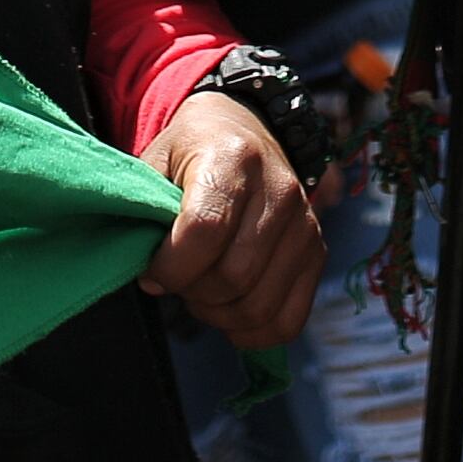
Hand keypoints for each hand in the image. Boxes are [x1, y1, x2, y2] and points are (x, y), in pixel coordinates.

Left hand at [134, 88, 320, 349]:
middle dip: (191, 291)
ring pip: (258, 305)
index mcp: (235, 158)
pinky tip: (228, 310)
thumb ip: (146, 214)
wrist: (243, 130)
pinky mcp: (317, 252)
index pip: (204, 231)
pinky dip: (252, 331)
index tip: (151, 270)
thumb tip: (153, 281)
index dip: (170, 265)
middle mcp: (280, 190)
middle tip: (177, 278)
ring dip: (218, 314)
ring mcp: (305, 224)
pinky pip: (288, 320)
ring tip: (200, 291)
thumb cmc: (191, 152)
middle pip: (233, 276)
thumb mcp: (157, 162)